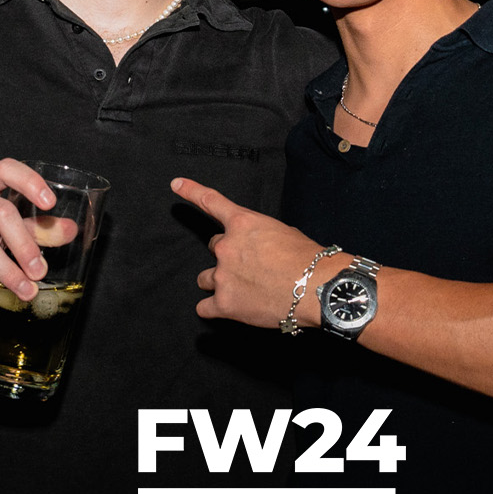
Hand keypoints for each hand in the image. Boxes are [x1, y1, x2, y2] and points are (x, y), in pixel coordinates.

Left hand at [172, 177, 325, 327]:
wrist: (316, 288)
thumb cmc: (308, 260)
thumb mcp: (283, 232)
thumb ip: (258, 236)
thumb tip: (255, 249)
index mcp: (243, 224)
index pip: (211, 202)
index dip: (191, 191)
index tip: (176, 184)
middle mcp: (227, 247)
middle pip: (214, 248)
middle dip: (228, 257)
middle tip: (251, 267)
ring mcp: (222, 276)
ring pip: (205, 279)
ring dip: (220, 282)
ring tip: (245, 290)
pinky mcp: (224, 304)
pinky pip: (205, 308)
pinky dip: (215, 309)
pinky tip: (233, 308)